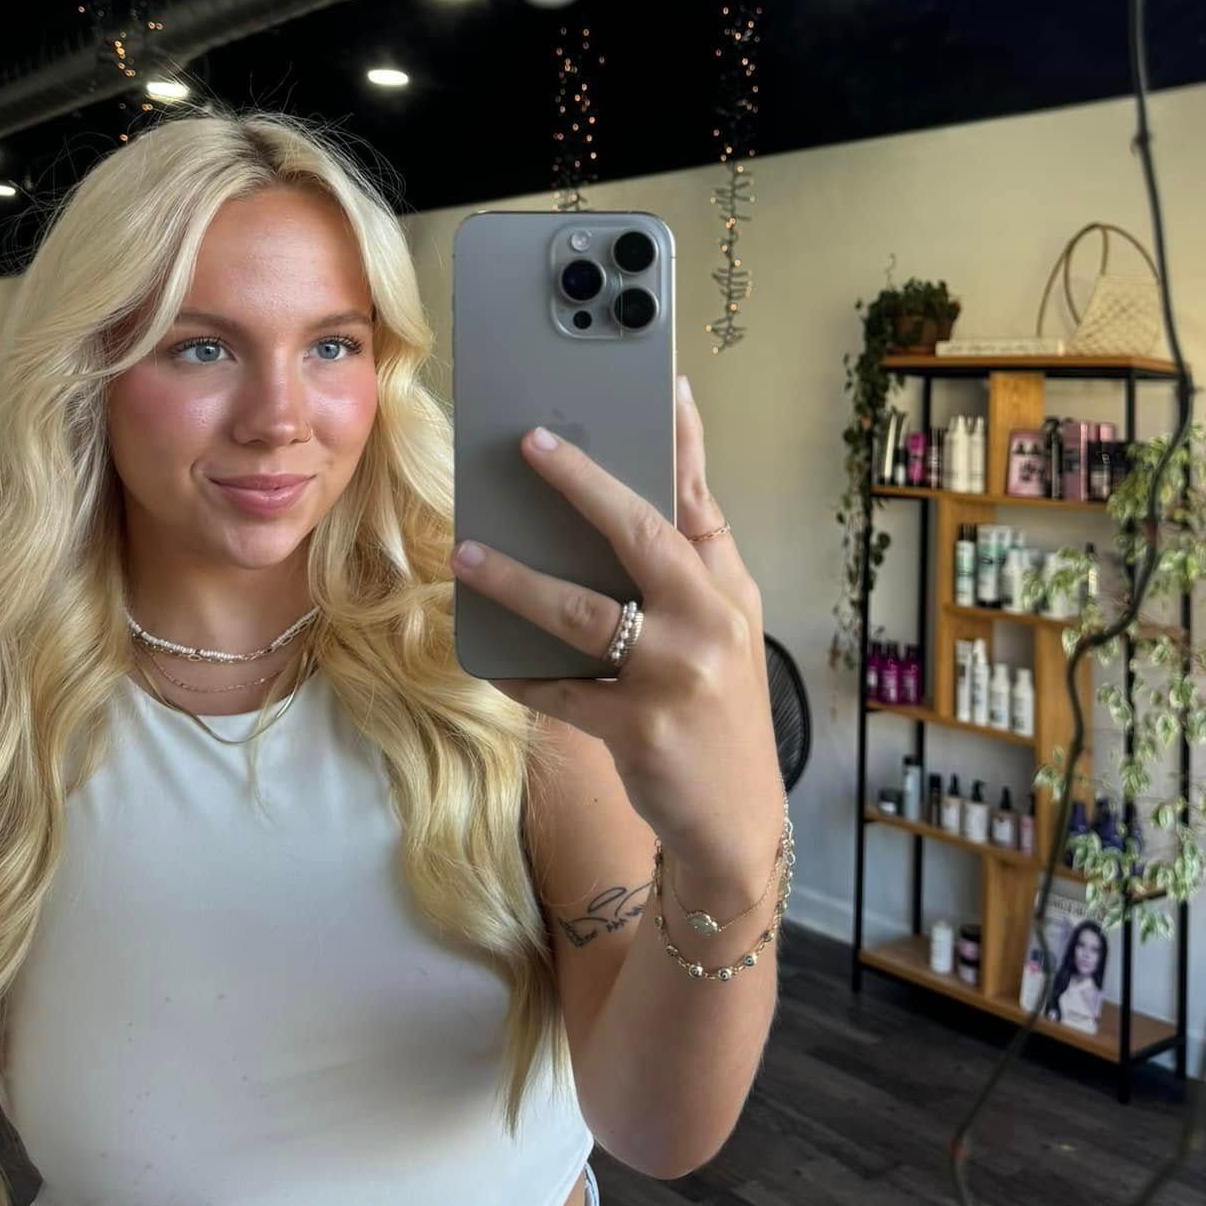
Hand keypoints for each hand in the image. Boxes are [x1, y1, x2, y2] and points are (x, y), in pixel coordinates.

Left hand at [450, 377, 785, 883]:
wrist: (736, 821)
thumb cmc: (714, 714)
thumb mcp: (720, 634)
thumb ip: (682, 573)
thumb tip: (620, 507)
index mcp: (728, 591)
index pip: (702, 501)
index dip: (684, 441)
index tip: (667, 384)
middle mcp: (709, 623)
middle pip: (641, 535)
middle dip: (584, 484)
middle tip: (534, 444)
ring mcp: (677, 676)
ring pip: (584, 613)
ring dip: (518, 580)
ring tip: (468, 555)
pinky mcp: (639, 729)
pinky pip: (560, 690)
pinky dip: (519, 673)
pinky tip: (486, 656)